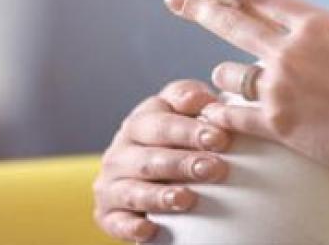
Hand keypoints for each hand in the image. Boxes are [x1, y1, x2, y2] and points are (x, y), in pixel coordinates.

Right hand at [93, 80, 231, 241]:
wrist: (151, 174)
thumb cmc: (178, 138)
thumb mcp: (186, 112)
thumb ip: (195, 100)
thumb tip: (211, 104)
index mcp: (140, 121)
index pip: (161, 121)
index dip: (190, 129)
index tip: (220, 138)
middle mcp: (121, 151)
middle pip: (150, 157)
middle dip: (182, 164)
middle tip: (214, 169)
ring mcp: (111, 183)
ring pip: (134, 190)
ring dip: (160, 196)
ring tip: (186, 198)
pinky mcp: (108, 214)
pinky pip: (117, 222)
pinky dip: (132, 226)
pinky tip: (150, 229)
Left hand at [164, 0, 328, 174]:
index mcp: (322, 24)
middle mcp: (294, 50)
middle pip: (230, 22)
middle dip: (197, 7)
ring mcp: (282, 88)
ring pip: (231, 75)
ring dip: (226, 76)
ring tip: (228, 81)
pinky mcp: (280, 125)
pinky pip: (235, 116)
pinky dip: (222, 115)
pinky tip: (213, 115)